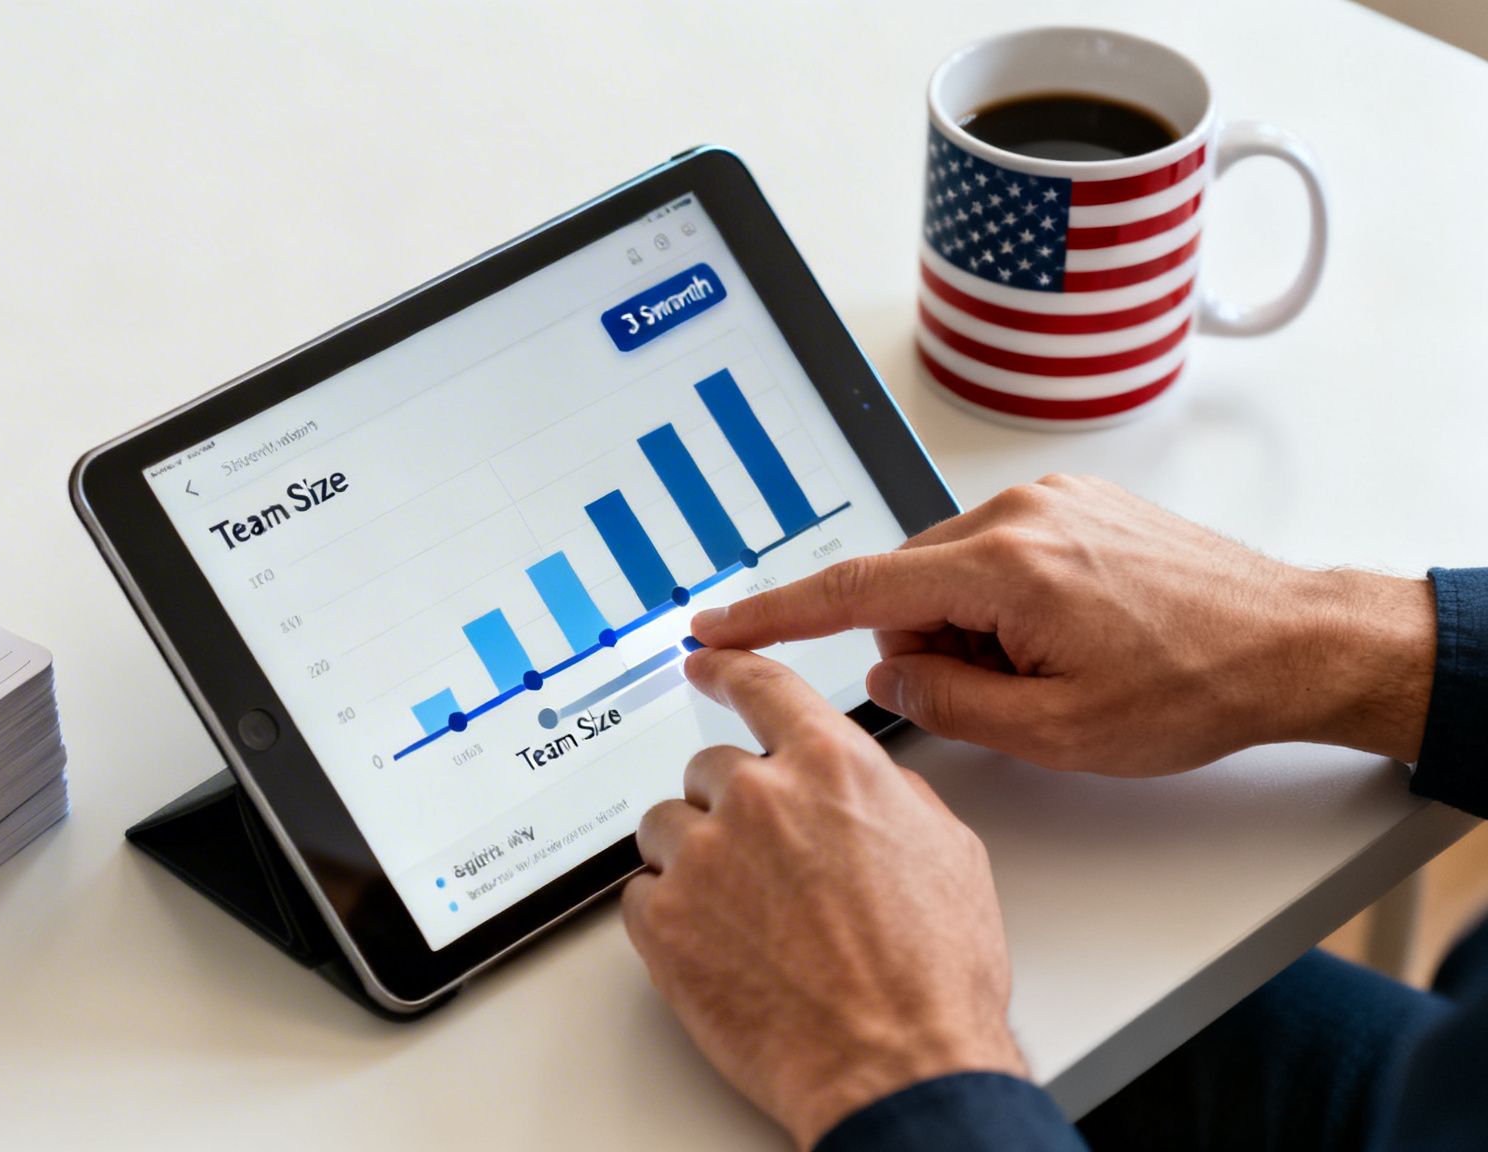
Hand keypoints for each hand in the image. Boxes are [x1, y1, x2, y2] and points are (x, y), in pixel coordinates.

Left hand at [622, 648, 1023, 1147]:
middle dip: (731, 811)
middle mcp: (759, 798)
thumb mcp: (948, 854)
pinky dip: (672, 918)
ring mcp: (702, 857)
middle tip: (767, 870)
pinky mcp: (662, 920)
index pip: (761, 685)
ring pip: (666, 827)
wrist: (897, 1065)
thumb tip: (865, 785)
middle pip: (709, 770)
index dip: (727, 667)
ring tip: (747, 919)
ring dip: (695, 861)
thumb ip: (889, 795)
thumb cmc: (933, 976)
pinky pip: (643, 894)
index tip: (702, 659)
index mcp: (831, 767)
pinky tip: (723, 951)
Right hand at [692, 475, 1435, 775]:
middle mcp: (1018, 514)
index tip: (713, 627)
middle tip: (1007, 695)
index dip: (771, 615)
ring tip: (1055, 667)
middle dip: (928, 646)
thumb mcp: (1059, 734)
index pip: (852, 591)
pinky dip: (1002, 600)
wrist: (1293, 642)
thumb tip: (886, 674)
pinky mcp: (1071, 500)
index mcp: (1006, 568)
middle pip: (904, 585)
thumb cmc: (1196, 688)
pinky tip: (1067, 635)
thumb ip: (948, 702)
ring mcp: (1047, 498)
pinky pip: (993, 552)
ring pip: (949, 572)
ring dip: (971, 626)